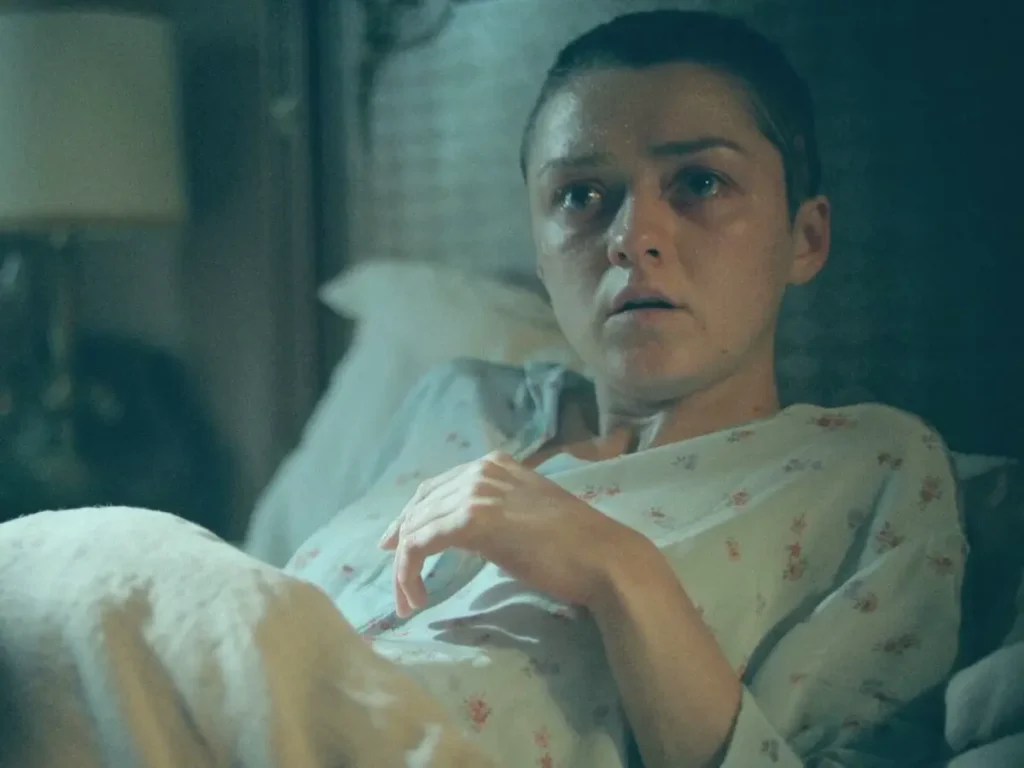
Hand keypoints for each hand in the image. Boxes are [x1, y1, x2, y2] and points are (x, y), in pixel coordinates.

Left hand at [378, 451, 632, 617]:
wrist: (602, 557)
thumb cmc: (573, 547)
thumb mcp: (523, 518)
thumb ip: (492, 516)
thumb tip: (461, 534)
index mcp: (494, 465)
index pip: (435, 489)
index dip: (409, 519)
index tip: (396, 547)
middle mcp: (480, 471)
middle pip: (420, 506)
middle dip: (401, 546)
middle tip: (397, 585)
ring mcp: (476, 492)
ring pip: (416, 527)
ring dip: (404, 569)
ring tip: (408, 601)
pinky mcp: (473, 519)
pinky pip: (421, 543)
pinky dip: (410, 571)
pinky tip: (417, 596)